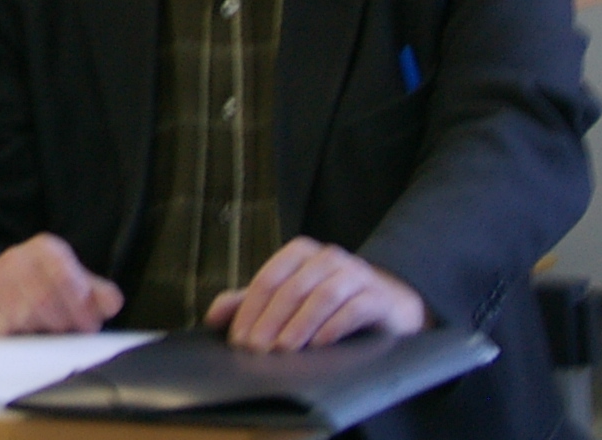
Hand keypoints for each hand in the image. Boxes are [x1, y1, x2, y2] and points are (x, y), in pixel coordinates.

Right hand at [0, 233, 124, 334]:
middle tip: (66, 333)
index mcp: (46, 249)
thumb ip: (101, 296)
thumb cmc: (52, 289)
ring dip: (36, 331)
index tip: (87, 324)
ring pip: (16, 313)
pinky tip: (19, 335)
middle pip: (41, 298)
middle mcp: (16, 256)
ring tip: (44, 335)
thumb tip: (110, 301)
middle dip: (59, 323)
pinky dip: (8, 333)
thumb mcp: (81, 288)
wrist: (11, 282)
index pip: (63, 275)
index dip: (79, 306)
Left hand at [206, 238, 425, 351]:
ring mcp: (356, 274)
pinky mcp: (378, 296)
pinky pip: (355, 308)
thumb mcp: (287, 298)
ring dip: (299, 325)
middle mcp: (328, 258)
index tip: (239, 339)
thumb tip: (212, 318)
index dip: (250, 310)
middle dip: (270, 321)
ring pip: (322, 296)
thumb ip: (250, 303)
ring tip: (285, 349)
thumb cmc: (330, 301)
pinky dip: (334, 325)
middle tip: (257, 349)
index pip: (268, 279)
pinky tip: (320, 344)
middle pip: (292, 288)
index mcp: (301, 252)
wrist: (388, 304)